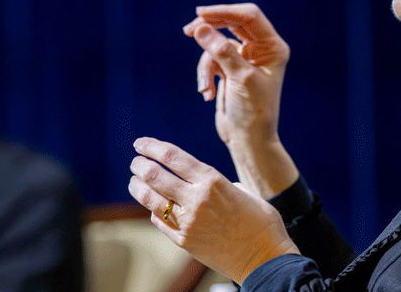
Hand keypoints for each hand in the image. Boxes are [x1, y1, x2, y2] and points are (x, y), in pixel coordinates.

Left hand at [128, 137, 299, 283]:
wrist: (266, 259)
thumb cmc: (261, 223)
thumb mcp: (242, 191)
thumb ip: (217, 183)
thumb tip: (199, 181)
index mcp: (212, 181)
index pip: (172, 156)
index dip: (152, 146)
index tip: (141, 143)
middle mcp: (196, 199)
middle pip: (155, 175)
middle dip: (140, 165)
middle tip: (136, 162)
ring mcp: (188, 222)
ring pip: (150, 199)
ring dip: (138, 187)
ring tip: (134, 181)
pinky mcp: (184, 242)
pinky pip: (160, 222)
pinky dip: (153, 211)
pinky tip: (152, 206)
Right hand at [183, 3, 298, 196]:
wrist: (249, 141)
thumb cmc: (253, 112)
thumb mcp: (239, 79)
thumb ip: (221, 51)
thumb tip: (200, 27)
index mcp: (272, 47)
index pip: (248, 16)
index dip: (224, 12)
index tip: (200, 14)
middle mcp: (261, 49)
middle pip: (231, 24)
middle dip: (209, 29)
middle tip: (188, 30)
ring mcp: (245, 59)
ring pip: (216, 45)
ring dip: (205, 65)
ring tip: (204, 86)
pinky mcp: (231, 70)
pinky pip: (211, 61)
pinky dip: (205, 75)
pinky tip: (207, 93)